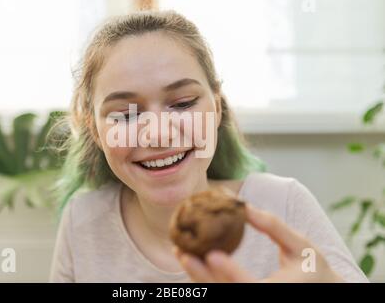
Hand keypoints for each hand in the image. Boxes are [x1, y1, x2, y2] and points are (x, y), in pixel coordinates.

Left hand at [173, 204, 343, 282]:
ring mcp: (252, 301)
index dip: (231, 271)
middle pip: (227, 291)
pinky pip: (221, 291)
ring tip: (181, 254)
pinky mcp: (245, 298)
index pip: (250, 285)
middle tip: (182, 253)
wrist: (321, 291)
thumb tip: (246, 207)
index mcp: (280, 291)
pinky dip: (204, 279)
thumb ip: (275, 227)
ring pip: (220, 293)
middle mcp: (262, 299)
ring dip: (198, 277)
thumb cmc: (314, 269)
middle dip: (202, 274)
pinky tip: (191, 261)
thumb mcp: (302, 245)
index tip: (212, 254)